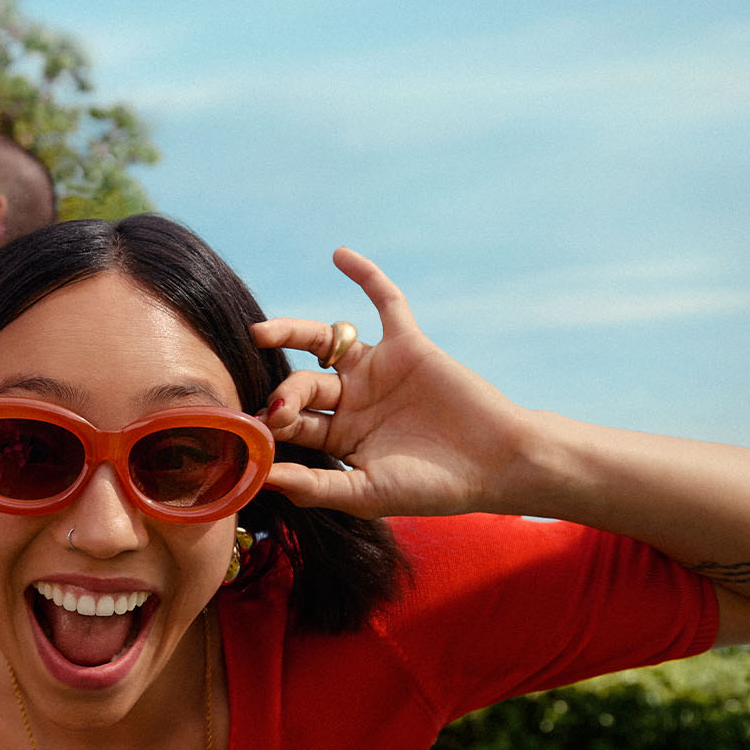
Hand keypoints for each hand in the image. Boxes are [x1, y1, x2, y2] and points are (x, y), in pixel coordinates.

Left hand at [254, 248, 533, 519]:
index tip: (254, 435)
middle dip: (286, 396)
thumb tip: (262, 477)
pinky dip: (366, 277)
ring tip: (260, 333)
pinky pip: (385, 302)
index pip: (290, 425)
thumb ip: (315, 486)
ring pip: (323, 341)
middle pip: (301, 385)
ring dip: (290, 333)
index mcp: (337, 437)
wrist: (496, 464)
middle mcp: (351, 400)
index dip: (270, 427)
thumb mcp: (366, 493)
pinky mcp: (407, 344)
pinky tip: (339, 255)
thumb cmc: (433, 488)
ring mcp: (377, 369)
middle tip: (279, 410)